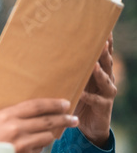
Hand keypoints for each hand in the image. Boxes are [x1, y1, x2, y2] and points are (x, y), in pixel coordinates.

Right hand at [0, 98, 78, 152]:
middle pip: (47, 121)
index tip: (64, 103)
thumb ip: (3, 111)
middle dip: (63, 119)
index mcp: (7, 115)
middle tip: (73, 118)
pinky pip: (39, 148)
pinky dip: (40, 145)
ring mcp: (22, 144)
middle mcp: (16, 128)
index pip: (36, 106)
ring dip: (52, 134)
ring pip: (47, 136)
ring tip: (55, 131)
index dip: (53, 104)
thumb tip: (20, 104)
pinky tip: (37, 143)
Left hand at [74, 33, 116, 147]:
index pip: (102, 53)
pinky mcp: (103, 106)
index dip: (104, 41)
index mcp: (99, 70)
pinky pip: (95, 100)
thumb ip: (67, 68)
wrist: (89, 124)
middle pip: (106, 62)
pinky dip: (87, 96)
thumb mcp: (73, 80)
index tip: (102, 28)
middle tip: (101, 41)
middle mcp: (106, 79)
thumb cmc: (78, 98)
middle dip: (104, 52)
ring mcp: (106, 92)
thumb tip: (46, 51)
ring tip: (93, 65)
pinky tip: (81, 93)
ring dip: (99, 72)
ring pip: (105, 79)